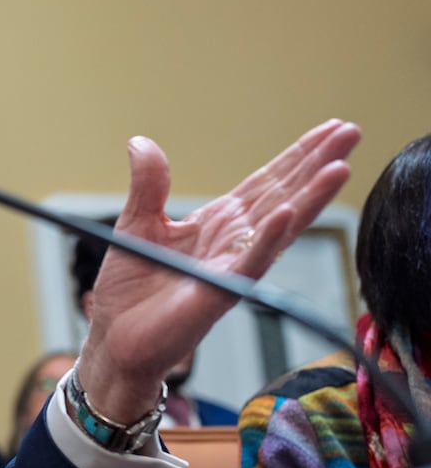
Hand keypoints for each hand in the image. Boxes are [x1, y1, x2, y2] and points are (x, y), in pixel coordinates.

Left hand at [79, 120, 359, 424]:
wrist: (116, 338)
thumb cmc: (131, 289)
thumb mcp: (136, 223)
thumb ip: (147, 184)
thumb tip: (141, 142)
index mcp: (220, 222)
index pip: (268, 182)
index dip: (298, 155)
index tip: (331, 128)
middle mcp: (235, 242)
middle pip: (285, 195)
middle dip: (318, 163)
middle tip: (352, 131)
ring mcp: (233, 267)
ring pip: (281, 225)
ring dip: (310, 196)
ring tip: (340, 166)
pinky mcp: (221, 292)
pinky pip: (251, 262)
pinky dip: (269, 238)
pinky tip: (289, 215)